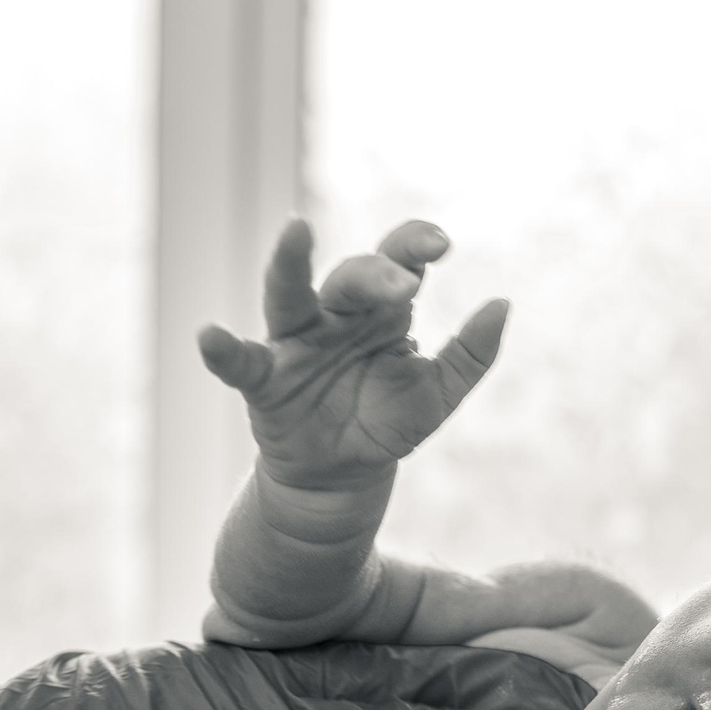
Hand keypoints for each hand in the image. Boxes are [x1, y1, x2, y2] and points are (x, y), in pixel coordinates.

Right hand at [198, 218, 505, 486]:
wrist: (343, 479)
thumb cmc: (385, 424)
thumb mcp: (437, 396)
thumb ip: (471, 355)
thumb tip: (502, 303)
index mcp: (381, 312)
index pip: (397, 260)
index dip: (414, 244)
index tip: (442, 245)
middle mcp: (335, 316)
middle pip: (351, 277)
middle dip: (377, 274)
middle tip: (407, 286)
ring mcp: (296, 344)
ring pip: (289, 294)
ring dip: (290, 263)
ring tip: (295, 230)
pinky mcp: (263, 380)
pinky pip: (241, 361)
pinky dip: (223, 350)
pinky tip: (208, 336)